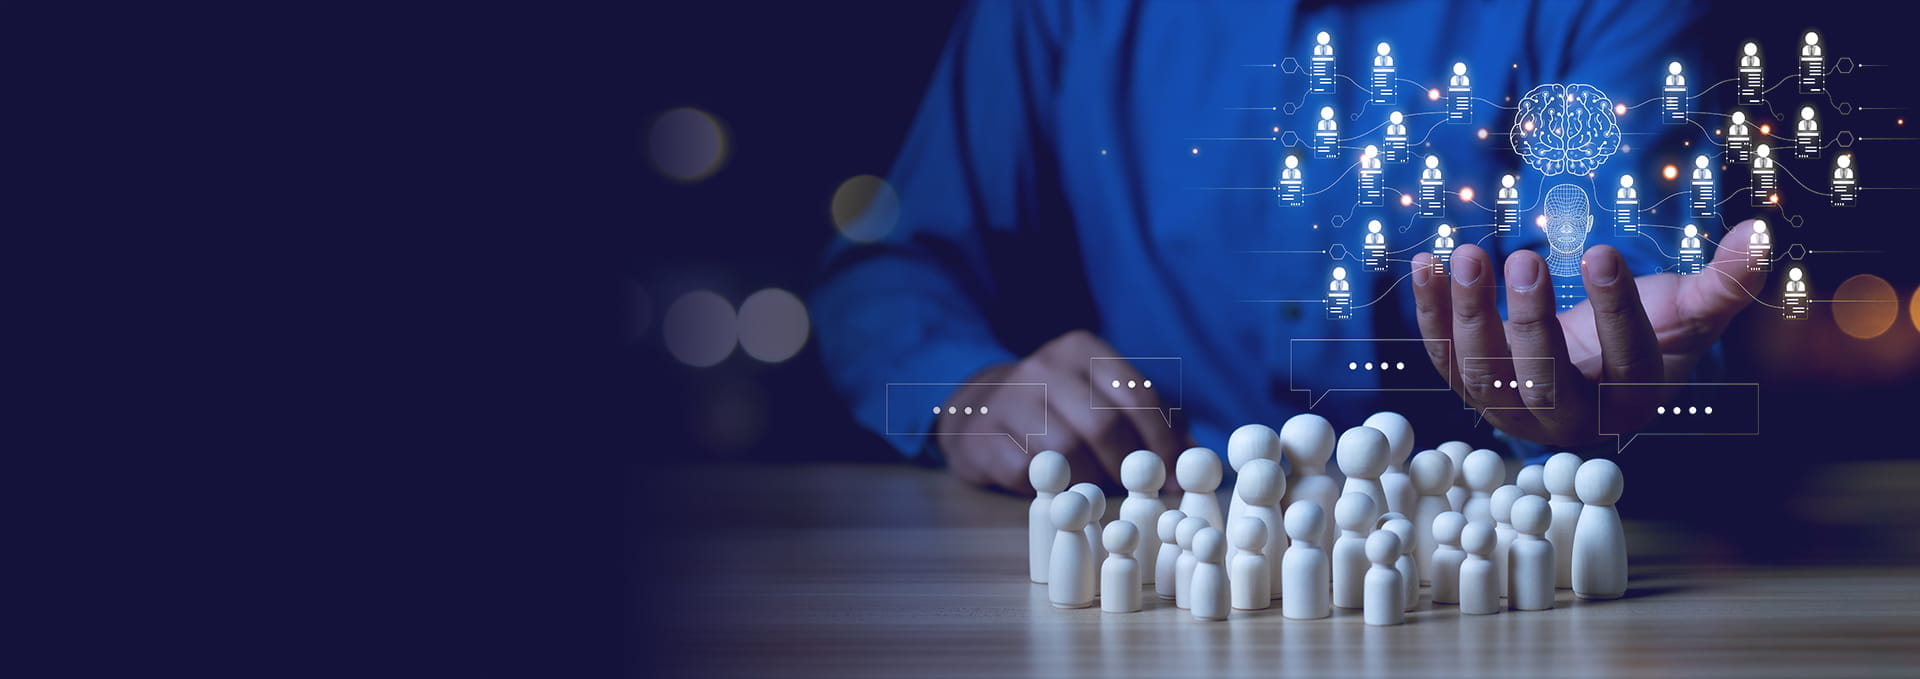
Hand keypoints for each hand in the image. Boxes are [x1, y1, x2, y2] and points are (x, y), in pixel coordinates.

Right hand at [937, 330, 1191, 493]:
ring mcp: (1007, 401)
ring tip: (1098, 492)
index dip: (1163, 442)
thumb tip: (1193, 456)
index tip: (1177, 478)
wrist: (978, 405)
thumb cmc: (1059, 405)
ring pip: (1064, 452)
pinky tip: (1057, 489)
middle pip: (1102, 424)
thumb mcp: (1102, 395)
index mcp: (1081, 350)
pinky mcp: (981, 437)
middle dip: (1129, 466)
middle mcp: (1043, 368)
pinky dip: (1049, 490)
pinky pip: (1027, 474)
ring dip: (1089, 482)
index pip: (1136, 394)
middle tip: (1142, 493)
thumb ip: (1149, 418)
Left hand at [1409, 220, 1767, 446]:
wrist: (1596, 374)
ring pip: (1483, 372)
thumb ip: (1723, 283)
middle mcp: (1568, 415)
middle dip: (1532, 322)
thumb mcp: (1688, 313)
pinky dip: (1431, 312)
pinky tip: (1426, 263)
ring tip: (1467, 255)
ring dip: (1470, 314)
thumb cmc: (1649, 338)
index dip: (1615, 310)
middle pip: (1544, 379)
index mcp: (1631, 398)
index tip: (1602, 252)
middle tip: (1525, 258)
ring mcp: (1511, 408)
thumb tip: (1758, 235)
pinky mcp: (1472, 387)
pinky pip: (1444, 354)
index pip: (1625, 358)